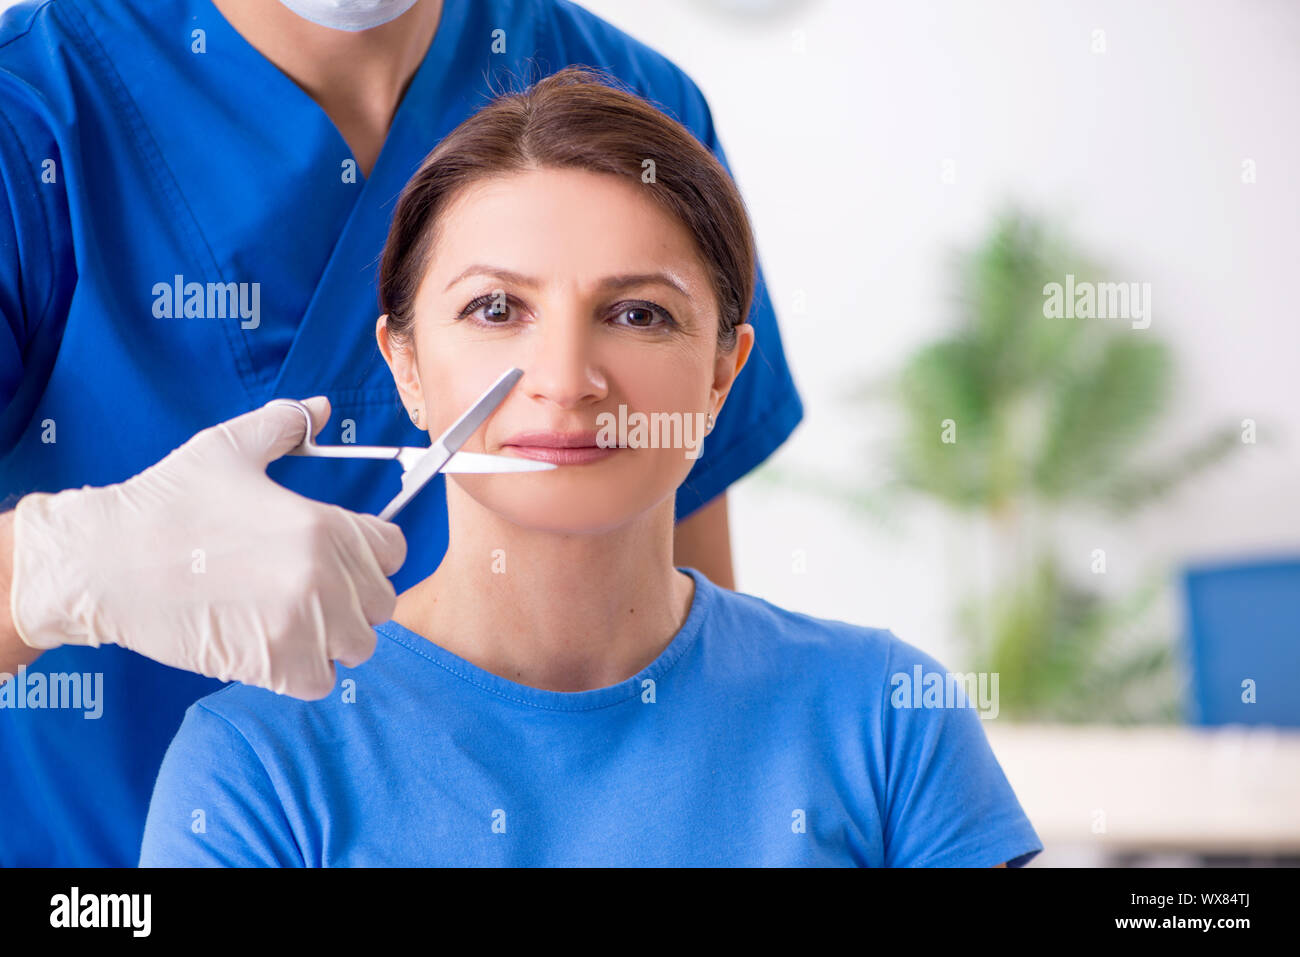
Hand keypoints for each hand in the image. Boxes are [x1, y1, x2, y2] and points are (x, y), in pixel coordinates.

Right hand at [9, 397, 406, 698]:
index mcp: (322, 525)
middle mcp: (322, 576)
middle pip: (380, 603)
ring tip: (292, 619)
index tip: (339, 557)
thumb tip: (318, 408)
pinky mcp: (271, 665)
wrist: (102, 563)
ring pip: (356, 645)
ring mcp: (300, 625)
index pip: (393, 551)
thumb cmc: (164, 504)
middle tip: (309, 590)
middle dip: (354, 598)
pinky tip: (273, 646)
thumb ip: (285, 425)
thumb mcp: (228, 448)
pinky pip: (320, 680)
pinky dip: (303, 671)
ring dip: (332, 637)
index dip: (370, 554)